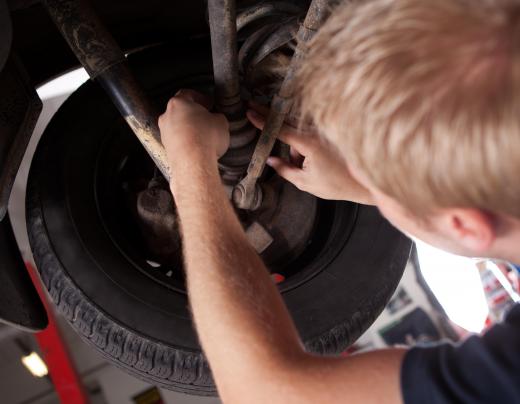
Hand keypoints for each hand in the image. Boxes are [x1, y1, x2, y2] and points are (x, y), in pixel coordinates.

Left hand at [158, 89, 229, 162]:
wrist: (193, 163)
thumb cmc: (204, 139)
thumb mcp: (221, 122)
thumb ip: (217, 117)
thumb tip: (216, 120)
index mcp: (178, 103)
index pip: (188, 94)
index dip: (200, 98)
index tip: (208, 103)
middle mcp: (167, 116)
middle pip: (180, 111)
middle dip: (193, 115)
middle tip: (206, 119)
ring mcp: (165, 133)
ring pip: (177, 127)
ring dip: (189, 130)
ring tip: (203, 136)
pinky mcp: (166, 149)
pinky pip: (177, 142)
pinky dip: (186, 143)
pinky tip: (197, 148)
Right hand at [247, 107, 373, 203]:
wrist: (364, 183)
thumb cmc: (336, 185)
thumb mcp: (305, 182)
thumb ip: (284, 170)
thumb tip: (269, 160)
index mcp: (309, 144)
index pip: (280, 130)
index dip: (263, 121)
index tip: (249, 112)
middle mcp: (317, 132)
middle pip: (286, 123)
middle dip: (270, 120)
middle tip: (252, 106)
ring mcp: (324, 131)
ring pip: (298, 133)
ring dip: (296, 150)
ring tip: (309, 170)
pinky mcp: (330, 133)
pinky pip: (309, 134)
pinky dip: (306, 148)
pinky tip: (318, 163)